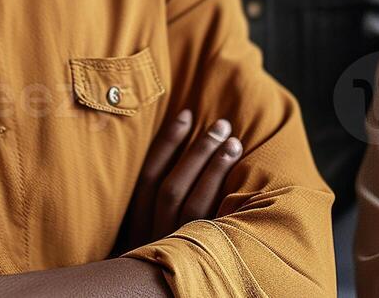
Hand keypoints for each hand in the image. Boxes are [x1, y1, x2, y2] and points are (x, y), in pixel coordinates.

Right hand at [114, 109, 243, 252]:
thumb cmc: (154, 259)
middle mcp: (151, 238)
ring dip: (215, 172)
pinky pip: (217, 231)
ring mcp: (176, 252)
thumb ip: (150, 202)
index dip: (167, 143)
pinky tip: (246, 183)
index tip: (187, 114)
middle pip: (172, 190)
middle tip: (221, 125)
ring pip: (195, 207)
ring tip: (234, 144)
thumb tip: (170, 147)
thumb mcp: (141, 234)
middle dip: (197, 153)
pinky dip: (229, 204)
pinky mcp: (201, 263)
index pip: (147, 179)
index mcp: (132, 227)